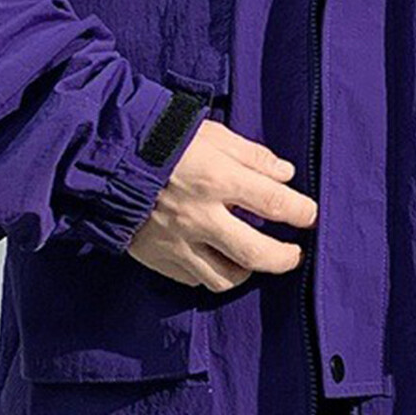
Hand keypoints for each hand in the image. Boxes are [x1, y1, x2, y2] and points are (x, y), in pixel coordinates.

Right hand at [127, 119, 317, 291]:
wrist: (106, 160)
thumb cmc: (163, 141)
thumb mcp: (211, 134)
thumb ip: (252, 156)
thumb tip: (286, 174)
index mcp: (217, 179)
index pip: (276, 204)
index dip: (302, 213)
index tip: (309, 215)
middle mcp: (201, 217)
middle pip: (257, 254)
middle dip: (285, 258)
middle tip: (294, 254)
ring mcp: (178, 243)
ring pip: (226, 278)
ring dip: (246, 271)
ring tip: (251, 258)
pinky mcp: (159, 258)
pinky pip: (194, 279)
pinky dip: (209, 272)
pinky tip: (214, 258)